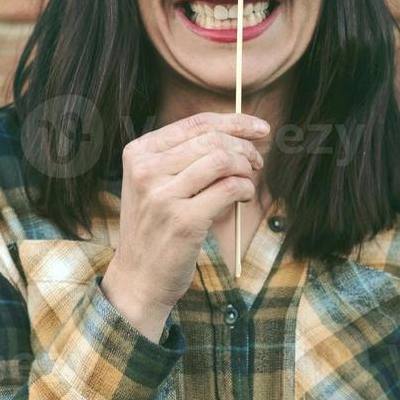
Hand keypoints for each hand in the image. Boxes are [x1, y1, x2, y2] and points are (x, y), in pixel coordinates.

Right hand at [101, 111, 268, 339]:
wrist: (138, 278)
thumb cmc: (156, 226)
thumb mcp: (155, 183)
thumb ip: (184, 154)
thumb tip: (236, 129)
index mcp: (139, 152)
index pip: (196, 123)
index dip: (235, 122)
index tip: (260, 129)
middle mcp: (146, 170)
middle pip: (213, 139)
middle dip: (245, 148)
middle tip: (257, 162)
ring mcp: (163, 196)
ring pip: (223, 160)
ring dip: (246, 170)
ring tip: (247, 183)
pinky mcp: (183, 221)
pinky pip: (230, 189)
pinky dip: (245, 190)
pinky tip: (243, 199)